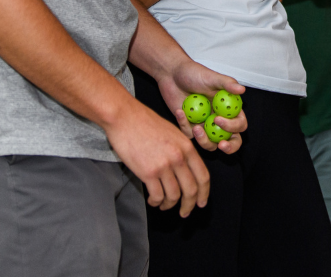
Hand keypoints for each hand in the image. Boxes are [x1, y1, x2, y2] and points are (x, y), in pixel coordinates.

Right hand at [102, 97, 210, 217]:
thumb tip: (187, 170)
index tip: (201, 203)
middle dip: (189, 205)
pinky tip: (152, 199)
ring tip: (163, 205)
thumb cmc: (147, 123)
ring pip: (174, 196)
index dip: (204, 193)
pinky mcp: (148, 172)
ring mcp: (164, 165)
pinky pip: (157, 196)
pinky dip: (156, 202)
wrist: (126, 118)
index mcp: (187, 146)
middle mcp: (179, 157)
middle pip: (191, 190)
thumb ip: (182, 150)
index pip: (203, 176)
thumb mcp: (173, 133)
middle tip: (184, 213)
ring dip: (169, 205)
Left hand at [156, 59, 247, 154]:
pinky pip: (190, 135)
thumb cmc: (195, 73)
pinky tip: (180, 111)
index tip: (218, 120)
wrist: (172, 74)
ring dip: (204, 141)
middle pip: (231, 140)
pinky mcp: (190, 128)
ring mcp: (205, 125)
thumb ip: (228, 84)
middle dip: (229, 147)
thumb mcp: (212, 77)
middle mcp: (219, 119)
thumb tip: (242, 90)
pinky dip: (185, 125)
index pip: (239, 124)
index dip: (233, 126)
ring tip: (195, 128)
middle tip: (221, 145)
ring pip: (210, 144)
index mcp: (229, 108)